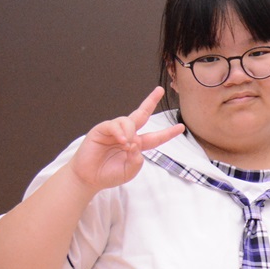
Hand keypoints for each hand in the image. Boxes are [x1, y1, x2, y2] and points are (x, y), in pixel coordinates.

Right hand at [68, 87, 183, 191]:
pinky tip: (121, 140)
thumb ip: (137, 160)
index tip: (180, 127)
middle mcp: (127, 135)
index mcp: (137, 145)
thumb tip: (136, 144)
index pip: (155, 137)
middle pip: (142, 115)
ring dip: (131, 132)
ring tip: (126, 144)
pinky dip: (120, 131)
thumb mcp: (130, 171)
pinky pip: (114, 125)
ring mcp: (114, 131)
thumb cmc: (109, 174)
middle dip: (150, 102)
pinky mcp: (101, 130)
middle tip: (159, 90)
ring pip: (128, 121)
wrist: (89, 178)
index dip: (167, 133)